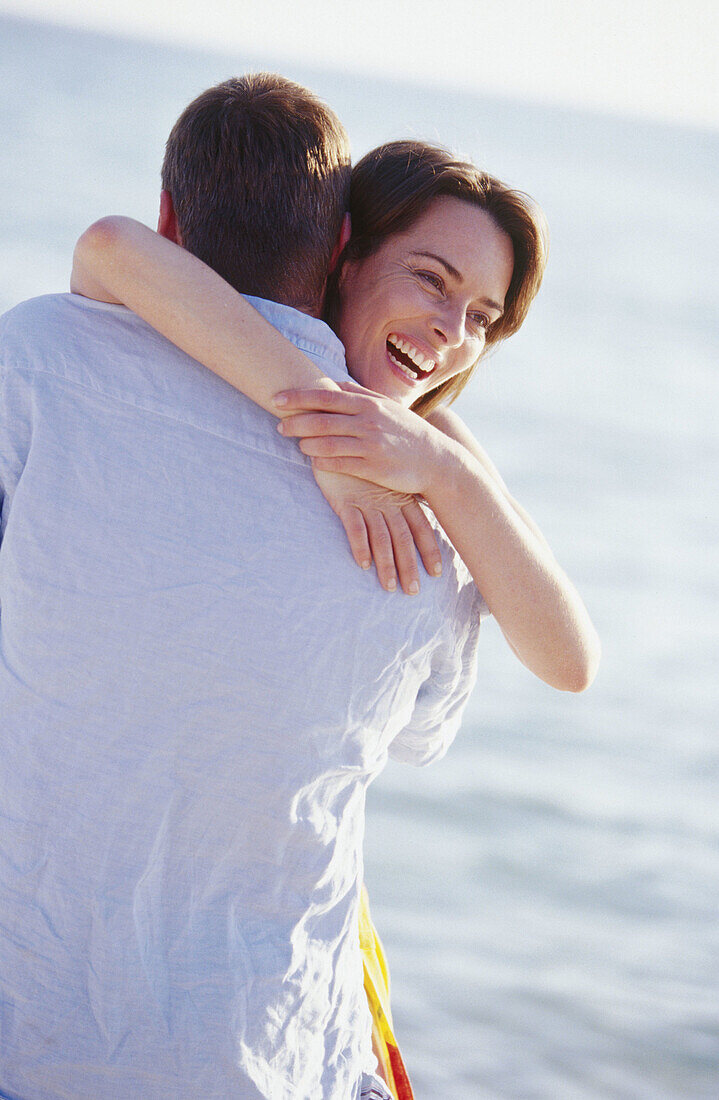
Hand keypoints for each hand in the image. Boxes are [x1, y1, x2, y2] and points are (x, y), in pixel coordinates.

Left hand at [275, 383, 447, 496]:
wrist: (436, 460)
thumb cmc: (407, 432)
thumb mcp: (388, 407)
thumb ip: (360, 395)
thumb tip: (333, 385)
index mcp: (370, 404)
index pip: (326, 397)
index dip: (298, 397)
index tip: (277, 399)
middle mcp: (369, 422)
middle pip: (322, 420)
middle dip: (296, 423)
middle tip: (279, 426)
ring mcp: (371, 446)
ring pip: (328, 443)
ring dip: (307, 444)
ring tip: (298, 445)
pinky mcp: (374, 468)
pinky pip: (340, 464)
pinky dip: (323, 462)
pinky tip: (314, 461)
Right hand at [308, 465, 442, 594]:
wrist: (337, 437)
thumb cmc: (363, 463)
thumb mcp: (387, 478)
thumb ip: (401, 498)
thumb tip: (416, 521)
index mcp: (402, 497)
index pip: (421, 527)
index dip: (429, 550)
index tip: (437, 572)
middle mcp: (388, 501)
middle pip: (403, 538)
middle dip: (410, 566)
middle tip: (413, 591)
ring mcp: (366, 501)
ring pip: (381, 537)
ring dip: (387, 564)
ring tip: (390, 586)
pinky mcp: (344, 500)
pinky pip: (354, 527)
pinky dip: (360, 546)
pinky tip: (363, 564)